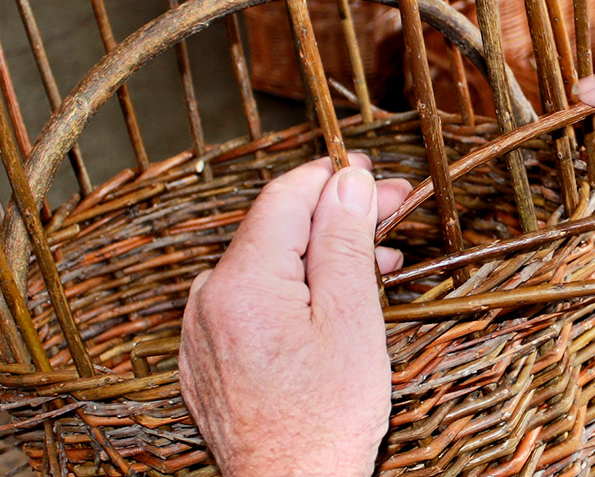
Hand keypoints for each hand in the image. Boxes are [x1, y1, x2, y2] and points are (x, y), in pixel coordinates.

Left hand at [179, 156, 411, 476]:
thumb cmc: (324, 420)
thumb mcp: (351, 320)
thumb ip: (344, 241)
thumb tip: (347, 182)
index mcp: (242, 283)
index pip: (286, 197)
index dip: (335, 177)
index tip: (376, 174)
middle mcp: (210, 299)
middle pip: (278, 230)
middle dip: (337, 217)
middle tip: (391, 213)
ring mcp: (203, 330)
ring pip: (268, 266)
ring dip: (322, 255)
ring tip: (376, 262)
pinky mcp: (208, 355)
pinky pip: (252, 302)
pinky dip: (295, 290)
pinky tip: (332, 299)